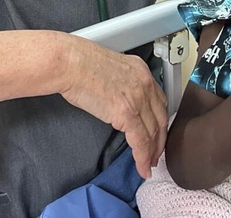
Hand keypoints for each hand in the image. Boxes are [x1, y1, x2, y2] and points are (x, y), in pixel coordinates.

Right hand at [57, 36, 167, 179]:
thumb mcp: (110, 69)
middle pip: (160, 118)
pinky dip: (142, 158)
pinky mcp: (126, 113)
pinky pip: (140, 141)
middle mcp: (144, 83)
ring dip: (152, 152)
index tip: (157, 133)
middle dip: (160, 140)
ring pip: (153, 133)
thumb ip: (121, 84)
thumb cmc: (79, 63)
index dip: (160, 121)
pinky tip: (142, 167)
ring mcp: (138, 98)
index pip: (159, 101)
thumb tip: (119, 101)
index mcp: (141, 70)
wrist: (70, 62)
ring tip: (148, 165)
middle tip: (156, 154)